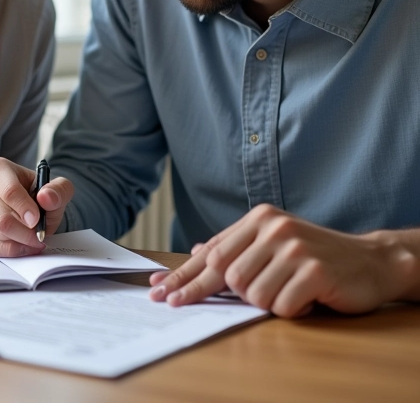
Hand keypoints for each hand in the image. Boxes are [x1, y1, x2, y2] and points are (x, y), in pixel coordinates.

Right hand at [0, 157, 73, 256]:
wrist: (31, 208)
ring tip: (34, 235)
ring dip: (21, 240)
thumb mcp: (57, 188)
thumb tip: (46, 197)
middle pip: (2, 218)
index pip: (8, 192)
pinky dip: (12, 250)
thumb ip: (58, 190)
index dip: (25, 208)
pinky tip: (24, 245)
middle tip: (39, 233)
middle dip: (26, 231)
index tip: (37, 219)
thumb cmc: (40, 195)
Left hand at [149, 204, 410, 316]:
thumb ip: (237, 247)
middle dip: (214, 294)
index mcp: (259, 218)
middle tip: (194, 304)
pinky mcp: (314, 269)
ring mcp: (294, 246)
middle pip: (226, 274)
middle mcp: (273, 227)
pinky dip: (291, 310)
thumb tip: (197, 252)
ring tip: (286, 292)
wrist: (369, 261)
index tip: (160, 291)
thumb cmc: (314, 255)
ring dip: (267, 303)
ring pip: (252, 293)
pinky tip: (306, 298)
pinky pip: (282, 306)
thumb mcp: (272, 244)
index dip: (184, 275)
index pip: (212, 252)